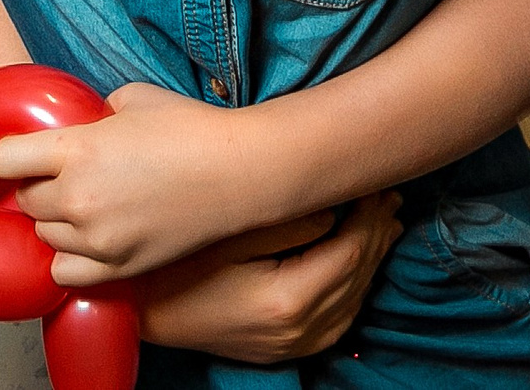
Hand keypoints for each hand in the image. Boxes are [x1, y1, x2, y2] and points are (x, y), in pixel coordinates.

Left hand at [0, 83, 259, 284]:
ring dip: (55, 220)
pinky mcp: (118, 267)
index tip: (23, 152)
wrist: (239, 172)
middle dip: (37, 186)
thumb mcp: (131, 99)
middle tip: (64, 176)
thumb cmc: (192, 129)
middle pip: (23, 200)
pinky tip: (90, 237)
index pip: (1, 159)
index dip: (11, 153)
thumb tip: (76, 127)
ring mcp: (98, 238)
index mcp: (76, 149)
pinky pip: (65, 272)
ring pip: (43, 235)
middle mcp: (78, 198)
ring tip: (86, 204)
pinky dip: (70, 256)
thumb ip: (91, 115)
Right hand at [134, 194, 401, 364]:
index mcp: (287, 298)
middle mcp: (298, 329)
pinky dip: (354, 289)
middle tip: (386, 195)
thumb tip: (332, 209)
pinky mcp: (283, 348)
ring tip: (381, 224)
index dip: (368, 215)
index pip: (350, 251)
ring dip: (370, 259)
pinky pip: (337, 321)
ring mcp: (292, 344)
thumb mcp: (227, 234)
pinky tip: (355, 266)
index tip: (374, 182)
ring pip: (353, 299)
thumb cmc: (177, 267)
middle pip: (357, 275)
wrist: (143, 313)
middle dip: (376, 233)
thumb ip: (286, 224)